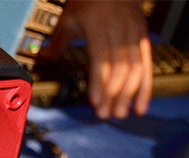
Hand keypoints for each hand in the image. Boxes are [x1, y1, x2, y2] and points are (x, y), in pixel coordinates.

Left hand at [45, 0, 152, 118]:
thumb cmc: (88, 1)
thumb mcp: (69, 18)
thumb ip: (58, 42)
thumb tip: (41, 59)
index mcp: (99, 26)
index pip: (101, 59)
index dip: (100, 82)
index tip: (95, 102)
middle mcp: (120, 30)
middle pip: (120, 67)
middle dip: (113, 93)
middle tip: (106, 114)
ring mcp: (134, 33)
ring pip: (135, 68)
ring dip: (128, 93)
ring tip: (120, 113)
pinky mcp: (144, 38)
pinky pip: (147, 64)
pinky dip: (145, 86)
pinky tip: (140, 104)